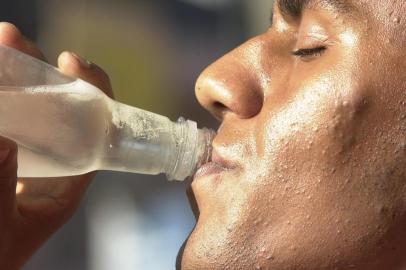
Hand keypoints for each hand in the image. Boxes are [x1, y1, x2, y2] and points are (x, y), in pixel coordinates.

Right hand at [0, 22, 112, 269]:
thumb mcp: (1, 233)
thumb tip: (2, 138)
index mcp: (67, 182)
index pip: (96, 132)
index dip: (94, 93)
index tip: (75, 61)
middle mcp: (51, 163)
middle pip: (57, 110)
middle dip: (40, 72)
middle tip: (14, 38)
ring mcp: (22, 156)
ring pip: (27, 109)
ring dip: (14, 74)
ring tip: (1, 42)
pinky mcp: (5, 151)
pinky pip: (8, 117)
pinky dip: (2, 93)